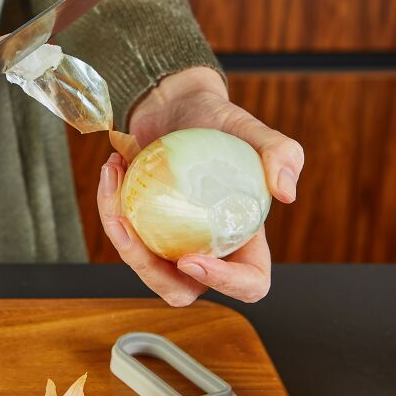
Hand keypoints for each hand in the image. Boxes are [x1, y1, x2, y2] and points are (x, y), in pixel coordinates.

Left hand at [97, 67, 304, 305]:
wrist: (177, 105)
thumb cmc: (217, 120)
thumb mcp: (250, 128)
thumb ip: (281, 152)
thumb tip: (286, 194)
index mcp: (244, 238)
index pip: (248, 283)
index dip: (225, 284)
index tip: (192, 258)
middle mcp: (208, 248)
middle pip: (183, 289)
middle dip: (150, 272)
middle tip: (129, 228)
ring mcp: (172, 242)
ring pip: (144, 266)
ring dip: (119, 231)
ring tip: (112, 178)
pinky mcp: (142, 228)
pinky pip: (124, 233)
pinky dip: (110, 203)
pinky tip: (112, 168)